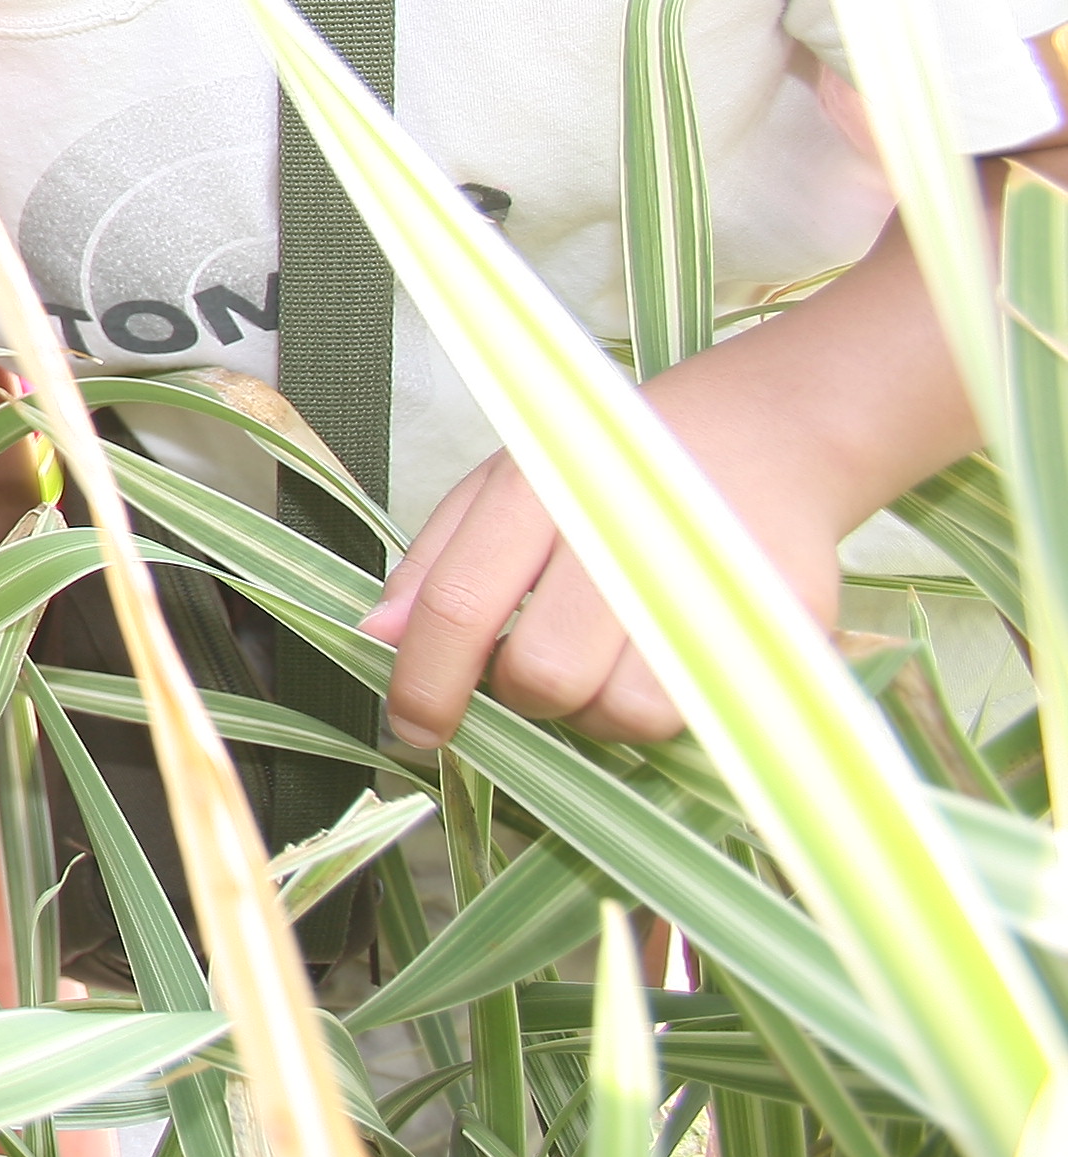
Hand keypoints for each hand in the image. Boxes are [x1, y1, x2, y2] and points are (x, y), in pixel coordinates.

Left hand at [360, 449, 846, 748]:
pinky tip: (665, 656)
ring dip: (598, 705)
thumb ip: (435, 561)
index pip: (459, 606)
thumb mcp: (505, 483)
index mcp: (541, 489)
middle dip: (523, 692)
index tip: (410, 724)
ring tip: (609, 652)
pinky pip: (699, 716)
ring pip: (621, 713)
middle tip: (538, 656)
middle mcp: (621, 533)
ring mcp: (706, 579)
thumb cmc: (615, 466)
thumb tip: (376, 637)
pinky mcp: (781, 623)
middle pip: (542, 677)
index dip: (423, 683)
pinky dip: (668, 705)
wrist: (768, 432)